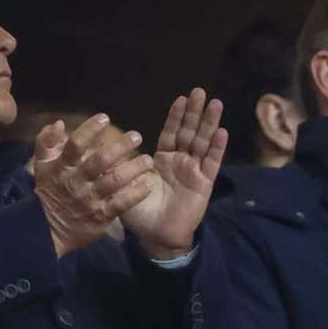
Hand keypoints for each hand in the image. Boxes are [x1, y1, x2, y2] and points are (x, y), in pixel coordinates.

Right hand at [32, 114, 154, 257]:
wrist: (47, 230)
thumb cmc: (49, 191)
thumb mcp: (41, 166)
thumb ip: (46, 142)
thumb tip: (59, 123)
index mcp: (62, 167)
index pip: (75, 145)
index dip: (89, 130)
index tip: (105, 117)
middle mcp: (77, 181)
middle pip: (100, 161)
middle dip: (119, 147)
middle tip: (137, 135)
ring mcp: (90, 199)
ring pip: (114, 181)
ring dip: (133, 169)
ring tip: (148, 160)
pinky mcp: (101, 216)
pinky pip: (121, 203)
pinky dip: (136, 193)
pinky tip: (149, 183)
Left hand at [120, 88, 227, 258]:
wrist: (156, 236)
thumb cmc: (140, 212)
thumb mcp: (124, 184)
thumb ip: (119, 165)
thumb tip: (105, 144)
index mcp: (163, 159)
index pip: (171, 132)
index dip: (176, 116)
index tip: (181, 98)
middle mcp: (181, 161)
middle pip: (190, 132)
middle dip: (195, 112)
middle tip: (200, 91)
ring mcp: (195, 171)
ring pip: (204, 142)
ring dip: (209, 123)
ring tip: (215, 103)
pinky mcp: (205, 184)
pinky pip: (212, 163)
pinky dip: (217, 148)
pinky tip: (222, 132)